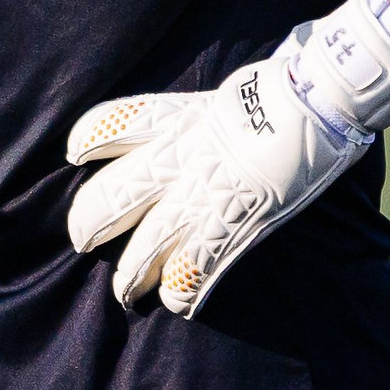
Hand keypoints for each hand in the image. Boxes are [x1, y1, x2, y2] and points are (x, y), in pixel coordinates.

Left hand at [64, 0, 389, 316]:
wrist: (315, 100)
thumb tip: (219, 112)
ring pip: (146, 245)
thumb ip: (209, 112)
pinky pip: (193, 271)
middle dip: (89, 222)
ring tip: (123, 293)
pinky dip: (181, 291)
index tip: (73, 152)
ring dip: (129, 275)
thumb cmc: (283, 87)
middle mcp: (177, 158)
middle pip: (113, 196)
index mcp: (176, 119)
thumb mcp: (228, 94)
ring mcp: (202, 196)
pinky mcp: (232, 227)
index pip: (111, 125)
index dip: (87, 140)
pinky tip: (177, 301)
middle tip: (81, 238)